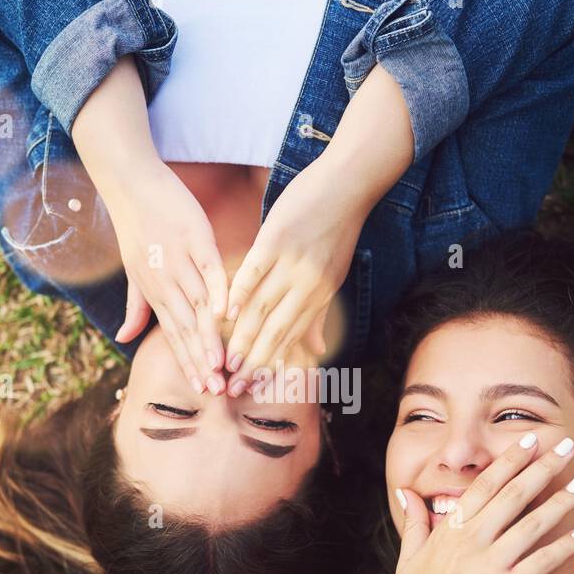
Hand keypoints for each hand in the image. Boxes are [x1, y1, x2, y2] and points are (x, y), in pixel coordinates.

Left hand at [103, 159, 229, 393]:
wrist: (129, 183)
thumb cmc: (135, 226)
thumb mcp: (133, 271)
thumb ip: (135, 307)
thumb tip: (123, 339)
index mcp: (154, 291)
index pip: (173, 335)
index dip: (188, 363)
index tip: (203, 390)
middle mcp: (165, 281)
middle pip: (185, 328)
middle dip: (200, 361)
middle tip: (216, 390)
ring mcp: (180, 260)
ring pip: (197, 306)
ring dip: (209, 337)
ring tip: (222, 364)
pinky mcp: (195, 238)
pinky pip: (209, 269)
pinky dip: (218, 290)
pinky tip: (225, 313)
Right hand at [222, 157, 363, 396]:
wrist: (348, 184)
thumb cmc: (337, 229)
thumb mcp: (333, 276)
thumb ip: (319, 314)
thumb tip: (318, 352)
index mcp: (320, 296)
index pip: (290, 339)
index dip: (268, 366)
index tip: (250, 388)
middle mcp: (307, 285)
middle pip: (274, 332)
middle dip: (252, 364)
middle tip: (232, 388)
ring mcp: (292, 263)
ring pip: (262, 308)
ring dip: (242, 338)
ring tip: (225, 362)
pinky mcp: (276, 239)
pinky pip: (255, 271)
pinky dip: (240, 291)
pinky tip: (226, 312)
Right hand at [386, 436, 573, 573]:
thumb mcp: (408, 559)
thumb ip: (414, 522)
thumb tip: (406, 492)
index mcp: (450, 530)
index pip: (484, 484)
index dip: (509, 460)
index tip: (527, 439)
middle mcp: (472, 540)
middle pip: (514, 494)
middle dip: (542, 466)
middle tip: (564, 445)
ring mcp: (492, 564)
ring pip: (533, 523)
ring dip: (560, 501)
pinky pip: (544, 562)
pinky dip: (564, 547)